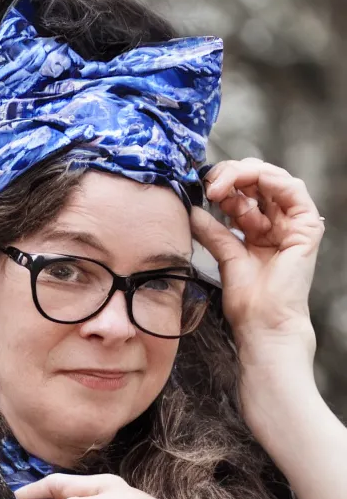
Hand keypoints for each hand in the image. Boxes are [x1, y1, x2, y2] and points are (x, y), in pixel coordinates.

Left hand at [191, 157, 321, 362]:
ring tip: (220, 186)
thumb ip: (213, 232)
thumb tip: (192, 210)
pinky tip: (248, 181)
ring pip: (274, 179)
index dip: (223, 182)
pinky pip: (293, 190)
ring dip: (245, 174)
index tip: (201, 187)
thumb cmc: (247, 300)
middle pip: (258, 181)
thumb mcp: (224, 256)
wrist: (262, 323)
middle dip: (232, 175)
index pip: (244, 191)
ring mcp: (293, 224)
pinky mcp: (306, 227)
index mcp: (258, 229)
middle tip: (209, 182)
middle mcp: (277, 223)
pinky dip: (270, 180)